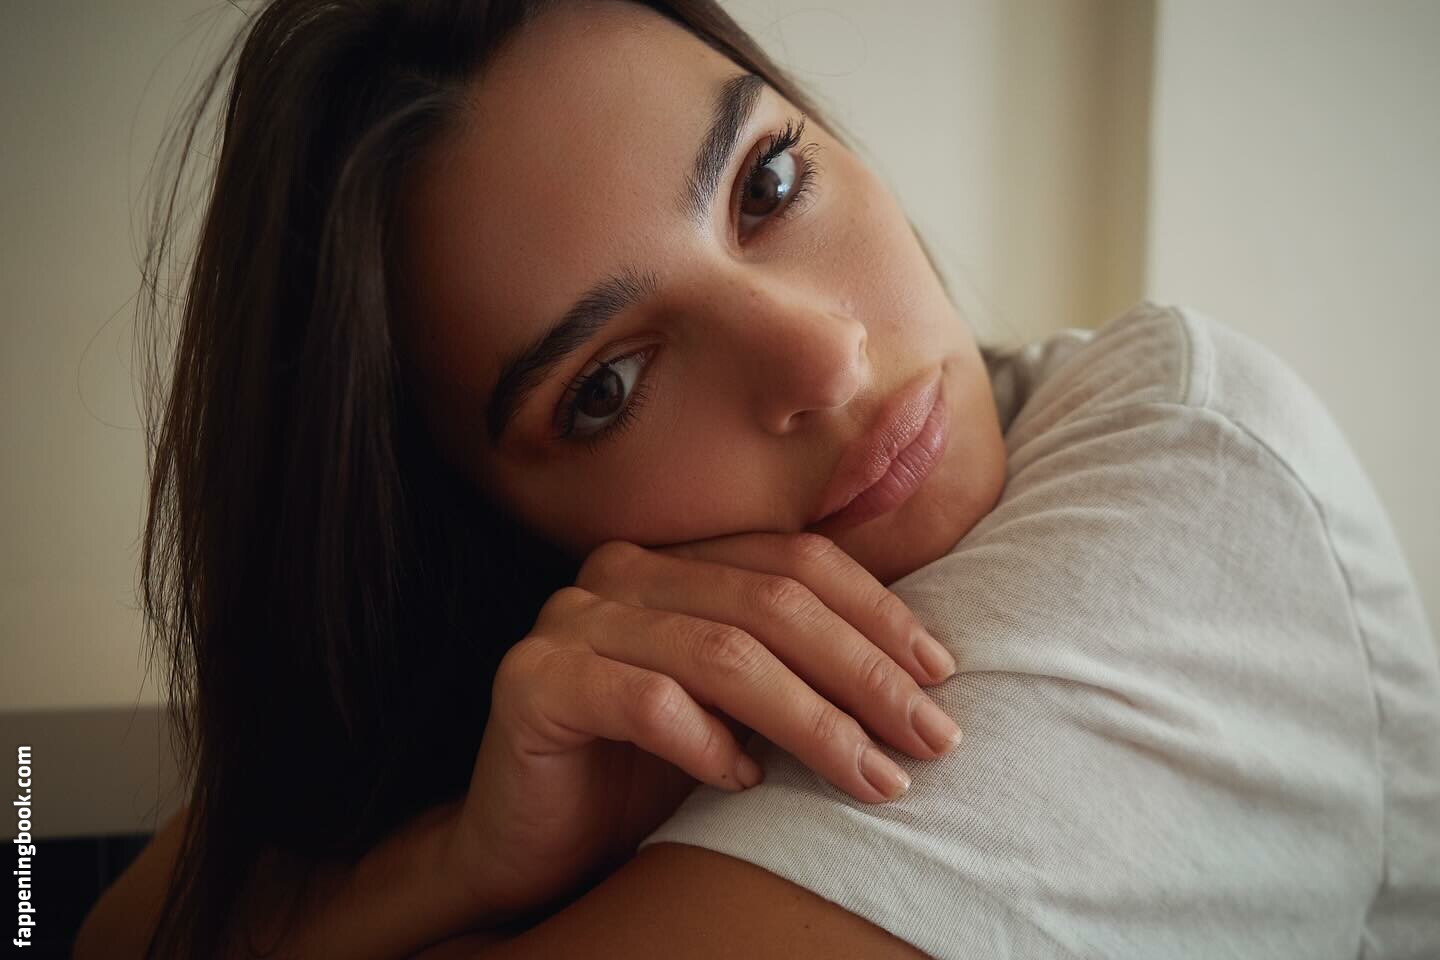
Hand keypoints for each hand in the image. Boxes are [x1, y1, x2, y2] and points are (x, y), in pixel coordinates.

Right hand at [446, 531, 961, 926]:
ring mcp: (570, 620)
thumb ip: (798, 673)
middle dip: (863, 673)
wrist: (531, 841)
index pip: (794, 562)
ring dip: (811, 720)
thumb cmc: (648, 774)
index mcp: (677, 561)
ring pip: (720, 652)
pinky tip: (744, 783)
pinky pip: (642, 700)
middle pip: (769, 603)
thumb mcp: (739, 713)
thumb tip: (921, 679)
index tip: (940, 676)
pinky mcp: (533, 680)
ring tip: (870, 776)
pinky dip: (707, 743)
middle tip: (929, 738)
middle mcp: (622, 571)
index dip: (876, 614)